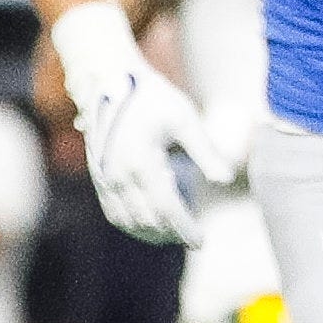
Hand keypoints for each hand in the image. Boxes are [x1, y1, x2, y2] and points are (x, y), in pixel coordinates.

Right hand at [49, 3, 232, 245]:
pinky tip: (154, 227)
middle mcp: (117, 171)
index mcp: (140, 159)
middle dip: (172, 234)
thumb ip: (206, 151)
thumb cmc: (154, 98)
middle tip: (194, 238)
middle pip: (147, 220)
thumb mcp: (185, 118)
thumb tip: (225, 180)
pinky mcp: (98, 175)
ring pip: (127, 222)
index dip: (185, 229)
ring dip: (152, 234)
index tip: (202, 241)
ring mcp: (104, 174)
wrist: (111, 80)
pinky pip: (114, 212)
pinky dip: (133, 225)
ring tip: (176, 235)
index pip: (165, 208)